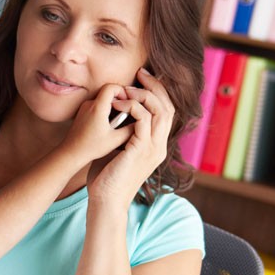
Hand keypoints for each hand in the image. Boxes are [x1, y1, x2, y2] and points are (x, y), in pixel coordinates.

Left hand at [61, 82, 134, 163]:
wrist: (71, 153)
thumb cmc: (92, 148)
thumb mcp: (115, 140)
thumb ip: (131, 129)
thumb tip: (143, 122)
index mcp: (98, 108)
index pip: (111, 87)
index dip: (123, 91)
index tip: (129, 102)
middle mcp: (89, 104)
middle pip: (108, 91)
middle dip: (119, 98)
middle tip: (126, 111)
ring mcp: (84, 107)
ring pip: (102, 97)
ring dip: (112, 105)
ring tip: (118, 120)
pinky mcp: (82, 111)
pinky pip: (97, 104)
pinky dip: (105, 109)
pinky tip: (108, 124)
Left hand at [87, 68, 174, 207]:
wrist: (106, 201)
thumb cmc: (106, 177)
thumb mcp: (118, 149)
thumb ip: (123, 133)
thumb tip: (116, 113)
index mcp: (156, 145)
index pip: (167, 111)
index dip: (158, 92)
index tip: (142, 79)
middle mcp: (159, 146)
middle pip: (168, 105)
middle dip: (155, 86)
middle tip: (140, 73)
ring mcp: (153, 148)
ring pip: (160, 109)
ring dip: (143, 94)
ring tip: (126, 89)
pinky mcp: (141, 150)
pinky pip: (143, 118)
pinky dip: (131, 106)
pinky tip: (117, 104)